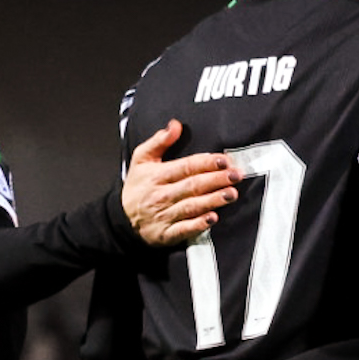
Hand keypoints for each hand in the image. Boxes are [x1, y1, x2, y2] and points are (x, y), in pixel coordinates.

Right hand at [122, 119, 242, 245]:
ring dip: (212, 200)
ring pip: (191, 206)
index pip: (185, 167)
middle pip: (192, 186)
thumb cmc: (138, 186)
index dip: (206, 163)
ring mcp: (164, 215)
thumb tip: (175, 125)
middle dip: (216, 180)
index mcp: (157, 175)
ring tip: (231, 194)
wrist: (122, 219)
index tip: (224, 160)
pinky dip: (198, 225)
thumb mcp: (141, 159)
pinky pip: (183, 229)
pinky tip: (212, 219)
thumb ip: (159, 141)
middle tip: (236, 175)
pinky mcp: (167, 234)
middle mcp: (161, 195)